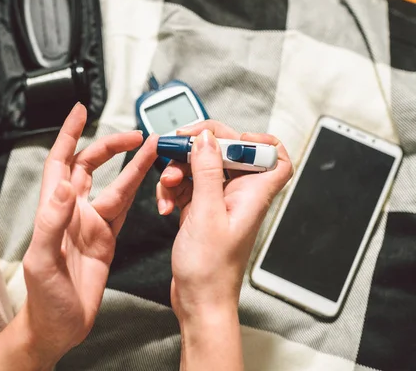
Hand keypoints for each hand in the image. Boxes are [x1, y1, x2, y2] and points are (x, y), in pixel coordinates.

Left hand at [19, 104, 157, 366]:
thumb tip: (64, 183)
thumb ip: (52, 221)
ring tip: (152, 148)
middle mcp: (73, 211)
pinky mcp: (106, 238)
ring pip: (113, 185)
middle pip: (90, 166)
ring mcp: (91, 223)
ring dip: (132, 166)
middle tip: (133, 135)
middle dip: (109, 146)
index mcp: (55, 210)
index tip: (80, 111)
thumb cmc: (44, 299)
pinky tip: (146, 176)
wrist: (59, 326)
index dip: (68, 134)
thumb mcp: (43, 260)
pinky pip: (123, 206)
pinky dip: (135, 189)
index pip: (60, 161)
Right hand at [156, 121, 292, 320]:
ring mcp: (218, 202)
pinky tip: (165, 204)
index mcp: (252, 194)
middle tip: (177, 147)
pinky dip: (173, 189)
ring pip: (201, 168)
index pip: (274, 156)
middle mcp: (238, 195)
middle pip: (226, 154)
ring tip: (168, 185)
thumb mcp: (206, 213)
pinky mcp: (200, 210)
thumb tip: (207, 138)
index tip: (231, 136)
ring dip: (179, 170)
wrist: (199, 302)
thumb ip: (208, 172)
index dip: (259, 140)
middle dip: (198, 148)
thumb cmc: (211, 270)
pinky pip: (187, 186)